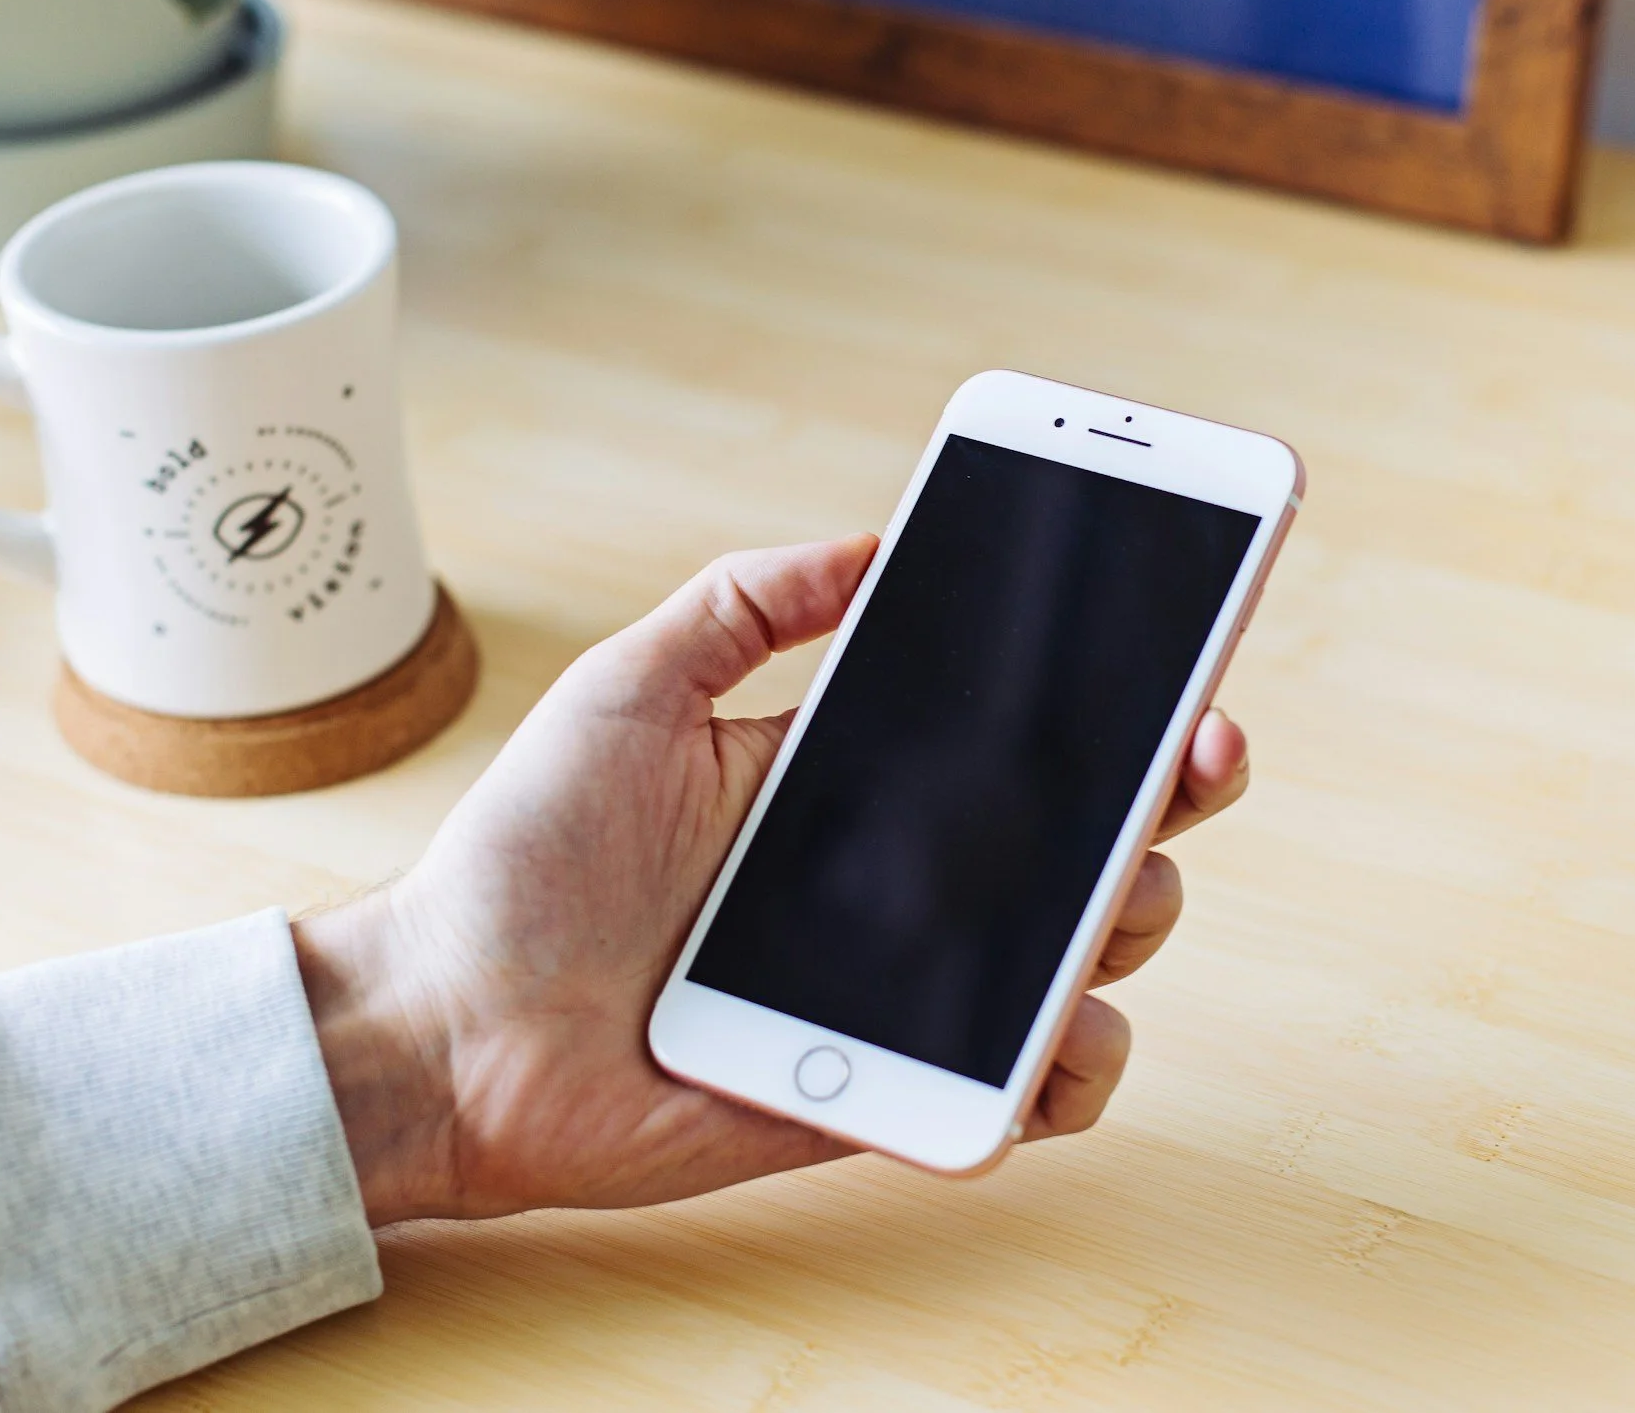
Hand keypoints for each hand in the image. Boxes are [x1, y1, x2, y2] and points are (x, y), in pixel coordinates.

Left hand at [293, 536, 1250, 1224]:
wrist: (448, 1031)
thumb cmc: (522, 862)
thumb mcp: (625, 692)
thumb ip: (741, 604)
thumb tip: (871, 540)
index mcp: (853, 781)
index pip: (1017, 735)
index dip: (1117, 700)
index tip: (1183, 664)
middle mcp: (902, 881)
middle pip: (1087, 838)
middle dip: (1166, 800)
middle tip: (1186, 764)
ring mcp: (903, 993)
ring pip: (1081, 960)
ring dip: (1124, 924)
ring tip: (1100, 903)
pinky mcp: (888, 1094)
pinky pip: (1019, 1093)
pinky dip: (1063, 1075)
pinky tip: (1049, 1041)